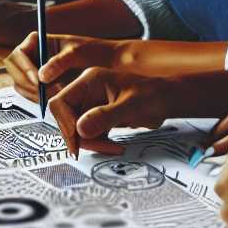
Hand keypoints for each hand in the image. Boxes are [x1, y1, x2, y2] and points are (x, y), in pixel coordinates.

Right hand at [3, 32, 129, 103]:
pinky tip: (54, 100)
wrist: (107, 66)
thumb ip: (59, 62)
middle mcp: (32, 56)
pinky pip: (30, 95)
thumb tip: (41, 76)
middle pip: (15, 72)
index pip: (18, 55)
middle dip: (28, 84)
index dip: (24, 68)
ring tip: (55, 96)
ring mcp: (34, 72)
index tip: (37, 80)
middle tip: (44, 93)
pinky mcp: (40, 86)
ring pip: (21, 86)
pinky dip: (39, 99)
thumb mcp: (77, 52)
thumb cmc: (93, 52)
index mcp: (36, 42)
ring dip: (34, 94)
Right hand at [45, 67, 176, 156]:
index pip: (60, 102)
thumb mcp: (131, 106)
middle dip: (79, 136)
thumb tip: (81, 129)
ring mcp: (92, 104)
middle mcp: (88, 91)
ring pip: (77, 129)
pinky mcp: (98, 117)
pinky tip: (113, 145)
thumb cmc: (154, 95)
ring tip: (112, 146)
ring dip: (91, 142)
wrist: (167, 100)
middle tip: (99, 146)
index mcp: (90, 80)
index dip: (65, 123)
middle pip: (67, 118)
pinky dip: (98, 143)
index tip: (77, 140)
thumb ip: (105, 116)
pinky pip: (88, 134)